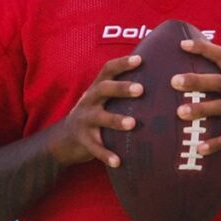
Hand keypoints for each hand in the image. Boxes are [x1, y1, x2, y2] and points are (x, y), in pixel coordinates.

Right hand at [45, 54, 143, 168]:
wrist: (64, 139)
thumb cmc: (95, 115)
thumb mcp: (103, 100)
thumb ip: (121, 91)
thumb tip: (156, 78)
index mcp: (96, 89)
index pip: (108, 70)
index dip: (122, 63)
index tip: (140, 59)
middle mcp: (89, 101)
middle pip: (104, 89)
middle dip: (121, 88)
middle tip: (141, 89)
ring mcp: (84, 120)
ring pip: (100, 118)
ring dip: (116, 120)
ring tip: (132, 124)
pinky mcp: (83, 141)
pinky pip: (95, 148)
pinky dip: (106, 155)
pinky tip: (119, 161)